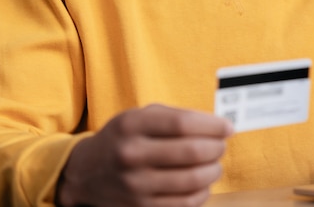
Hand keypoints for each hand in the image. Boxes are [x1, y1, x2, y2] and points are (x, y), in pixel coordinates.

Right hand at [55, 104, 233, 206]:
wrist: (86, 171)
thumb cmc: (124, 138)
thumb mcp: (140, 116)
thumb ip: (176, 117)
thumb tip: (218, 126)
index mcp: (132, 125)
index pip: (183, 124)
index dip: (212, 126)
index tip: (227, 127)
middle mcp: (131, 154)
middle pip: (192, 152)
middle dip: (216, 148)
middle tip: (221, 145)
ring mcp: (135, 184)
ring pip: (192, 180)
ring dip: (213, 170)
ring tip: (214, 164)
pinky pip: (185, 203)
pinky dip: (202, 192)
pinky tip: (202, 182)